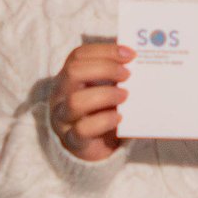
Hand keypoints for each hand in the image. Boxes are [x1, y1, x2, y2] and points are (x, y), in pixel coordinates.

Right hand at [49, 41, 130, 161]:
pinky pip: (83, 129)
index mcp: (68, 77)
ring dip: (105, 95)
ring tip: (125, 96)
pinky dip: (104, 121)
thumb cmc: (101, 109)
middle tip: (127, 75)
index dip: (105, 51)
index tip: (130, 54)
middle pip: (74, 72)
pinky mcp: (73, 140)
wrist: (95, 146)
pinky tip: (119, 118)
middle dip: (105, 69)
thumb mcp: (105, 88)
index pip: (79, 55)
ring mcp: (63, 118)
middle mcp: (60, 94)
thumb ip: (115, 74)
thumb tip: (136, 58)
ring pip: (75, 101)